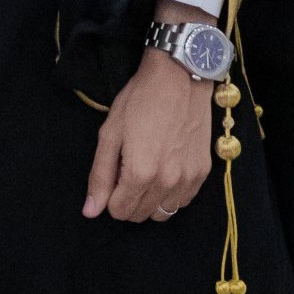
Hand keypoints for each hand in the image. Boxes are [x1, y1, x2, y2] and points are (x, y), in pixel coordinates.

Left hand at [82, 0, 217, 223]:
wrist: (179, 78)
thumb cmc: (139, 101)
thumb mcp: (110, 134)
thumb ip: (100, 176)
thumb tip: (91, 211)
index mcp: (140, 174)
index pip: (119, 212)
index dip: (110, 197)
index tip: (113, 175)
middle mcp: (167, 182)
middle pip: (140, 215)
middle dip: (127, 200)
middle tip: (127, 170)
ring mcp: (188, 179)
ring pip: (163, 213)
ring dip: (150, 200)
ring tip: (147, 170)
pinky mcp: (203, 172)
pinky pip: (183, 201)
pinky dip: (171, 194)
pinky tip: (165, 170)